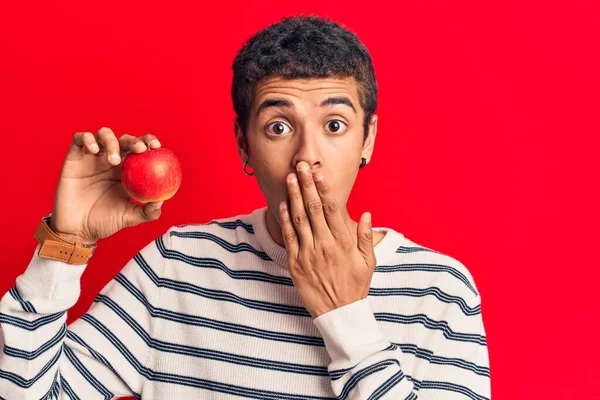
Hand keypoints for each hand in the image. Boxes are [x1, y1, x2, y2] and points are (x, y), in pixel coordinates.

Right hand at [50, 127, 164, 244]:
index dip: (149, 142)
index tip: (157, 147)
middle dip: (134, 140)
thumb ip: (148, 212)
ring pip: (103, 134)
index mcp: (127, 170)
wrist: (78, 229)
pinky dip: (88, 139)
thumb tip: (162, 201)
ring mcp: (92, 157)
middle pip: (125, 139)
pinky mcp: (74, 157)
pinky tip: (95, 150)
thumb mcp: (130, 217)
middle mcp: (110, 160)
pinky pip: (79, 139)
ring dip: (112, 141)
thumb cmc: (105, 222)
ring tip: (113, 160)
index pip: (140, 149)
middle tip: (140, 149)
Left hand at [279, 161, 376, 317]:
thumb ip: (364, 237)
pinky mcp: (295, 263)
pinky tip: (283, 204)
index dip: (325, 189)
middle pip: (314, 209)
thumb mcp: (368, 262)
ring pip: (300, 219)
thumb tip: (366, 214)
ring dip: (294, 197)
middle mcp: (325, 245)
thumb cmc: (355, 286)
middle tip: (302, 166)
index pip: (333, 210)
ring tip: (290, 178)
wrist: (339, 313)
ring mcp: (308, 254)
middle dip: (307, 185)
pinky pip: (289, 237)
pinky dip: (285, 219)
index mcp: (343, 243)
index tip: (320, 173)